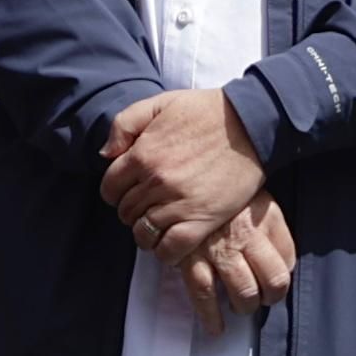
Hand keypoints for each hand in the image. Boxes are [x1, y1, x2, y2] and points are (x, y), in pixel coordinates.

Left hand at [100, 85, 266, 253]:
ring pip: (144, 233)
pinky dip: (165, 252)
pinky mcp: (203, 220)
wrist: (249, 124)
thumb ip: (124, 124)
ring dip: (146, 233)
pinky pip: (172, 248)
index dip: (115, 192)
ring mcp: (179, 203)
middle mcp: (156, 182)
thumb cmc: (205, 111)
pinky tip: (169, 244)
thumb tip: (105, 154)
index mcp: (142, 154)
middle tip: (146, 207)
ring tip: (156, 226)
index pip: (109, 189)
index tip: (128, 191)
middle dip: (131, 211)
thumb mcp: (159, 103)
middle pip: (126, 212)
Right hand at [172, 197, 298, 326]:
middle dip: (269, 296)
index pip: (288, 257)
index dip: (284, 273)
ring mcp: (219, 247)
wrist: (181, 172)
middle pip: (273, 280)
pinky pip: (204, 293)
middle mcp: (247, 234)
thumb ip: (271, 224)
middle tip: (261, 297)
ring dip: (245, 306)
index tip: (275, 278)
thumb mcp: (254, 193)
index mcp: (265, 217)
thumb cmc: (219, 187)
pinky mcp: (190, 256)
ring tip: (240, 306)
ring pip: (244, 291)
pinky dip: (210, 316)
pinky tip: (215, 327)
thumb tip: (284, 260)